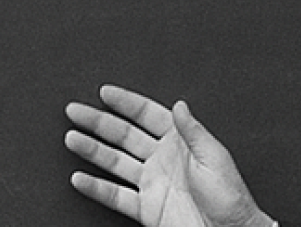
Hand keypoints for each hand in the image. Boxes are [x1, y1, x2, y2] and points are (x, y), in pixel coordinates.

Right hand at [65, 85, 273, 226]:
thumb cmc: (229, 196)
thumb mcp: (215, 157)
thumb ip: (193, 131)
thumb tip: (179, 104)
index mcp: (180, 142)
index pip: (148, 116)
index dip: (126, 103)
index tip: (105, 93)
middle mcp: (162, 159)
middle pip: (124, 135)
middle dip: (98, 122)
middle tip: (75, 111)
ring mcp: (151, 182)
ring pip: (114, 161)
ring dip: (92, 150)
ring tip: (71, 138)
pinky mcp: (146, 207)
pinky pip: (116, 195)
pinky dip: (96, 188)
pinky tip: (79, 178)